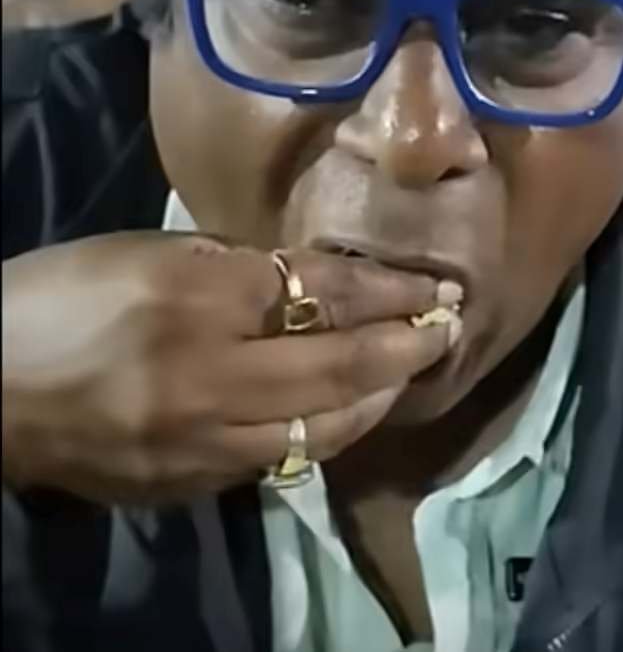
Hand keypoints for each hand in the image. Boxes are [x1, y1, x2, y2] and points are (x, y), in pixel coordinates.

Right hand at [2, 232, 453, 503]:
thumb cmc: (59, 301)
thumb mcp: (148, 253)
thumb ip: (240, 266)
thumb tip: (321, 280)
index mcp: (195, 301)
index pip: (321, 295)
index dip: (390, 293)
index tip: (437, 288)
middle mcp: (207, 377)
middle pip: (339, 367)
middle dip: (407, 348)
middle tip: (449, 329)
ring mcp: (200, 441)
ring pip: (323, 429)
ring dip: (379, 399)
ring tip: (409, 371)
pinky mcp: (189, 484)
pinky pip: (279, 459)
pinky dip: (325, 433)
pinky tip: (347, 411)